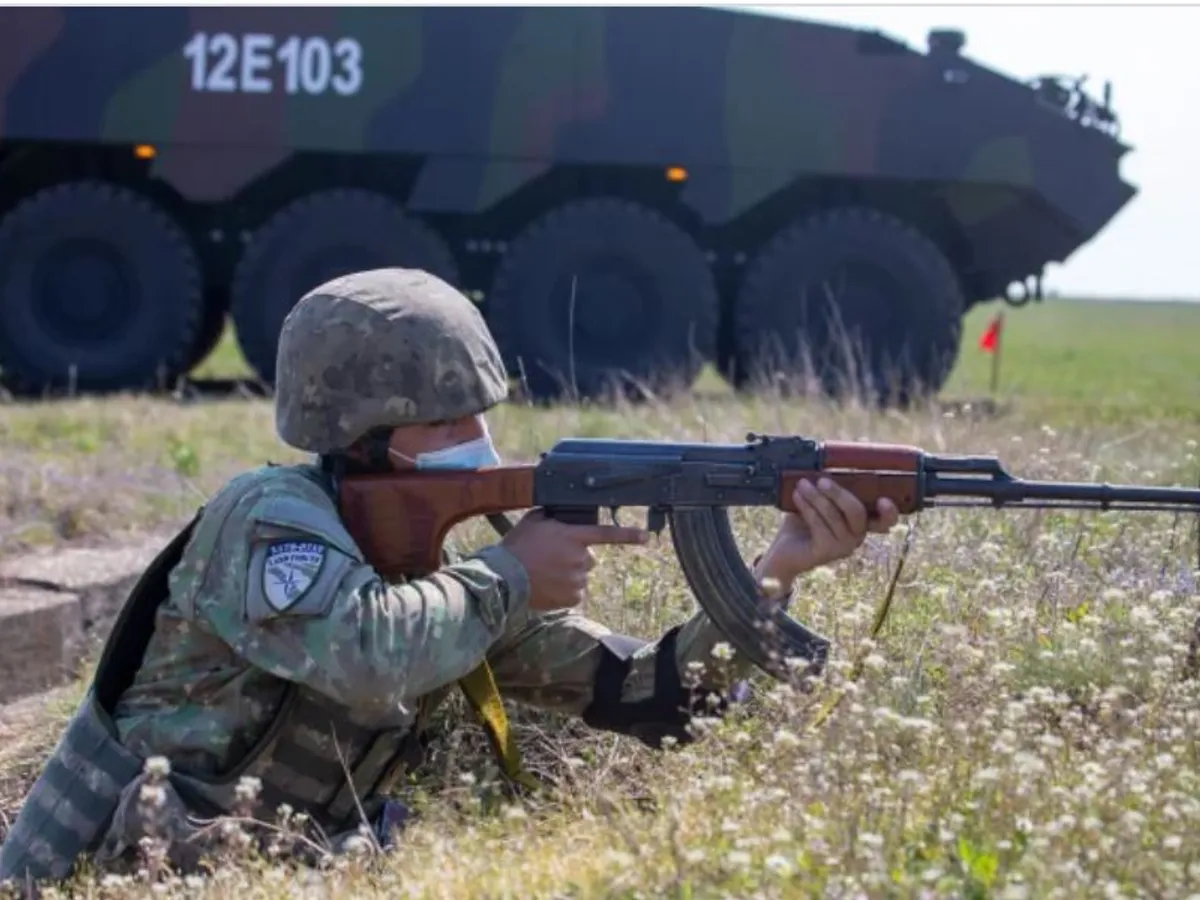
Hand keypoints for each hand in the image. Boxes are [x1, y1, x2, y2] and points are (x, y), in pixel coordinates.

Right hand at [500, 509, 649, 610]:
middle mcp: (580, 558)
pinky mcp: (572, 598)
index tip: (645, 537)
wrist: (505, 578)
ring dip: (568, 575)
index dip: (629, 535)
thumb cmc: (516, 547)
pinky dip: (564, 591)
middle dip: (575, 558)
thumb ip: (553, 517)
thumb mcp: (533, 521)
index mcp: (573, 536)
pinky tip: (547, 586)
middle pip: (589, 558)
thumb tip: (559, 515)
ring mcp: (577, 579)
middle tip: (552, 559)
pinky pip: (574, 593)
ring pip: (580, 576)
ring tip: (544, 574)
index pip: (607, 534)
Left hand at [755, 477, 899, 593]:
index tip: (883, 499)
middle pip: (857, 512)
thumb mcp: (818, 502)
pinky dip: (807, 508)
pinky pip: (819, 525)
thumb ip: (829, 490)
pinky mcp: (826, 552)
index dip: (890, 512)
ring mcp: (843, 547)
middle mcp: (857, 537)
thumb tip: (827, 464)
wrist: (782, 550)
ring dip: (817, 497)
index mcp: (861, 523)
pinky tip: (797, 496)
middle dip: (839, 493)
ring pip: (835, 516)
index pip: (885, 521)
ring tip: (802, 484)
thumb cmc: (802, 523)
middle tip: (822, 480)